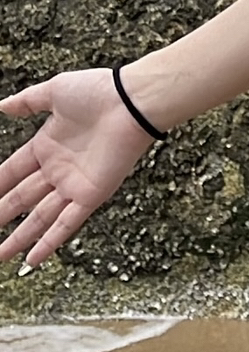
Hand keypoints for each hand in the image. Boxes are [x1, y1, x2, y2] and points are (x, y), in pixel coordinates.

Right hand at [0, 68, 156, 268]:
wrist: (132, 103)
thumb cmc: (99, 92)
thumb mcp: (55, 91)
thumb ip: (28, 101)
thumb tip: (2, 106)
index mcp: (46, 146)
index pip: (12, 172)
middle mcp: (57, 170)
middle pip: (21, 200)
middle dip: (1, 216)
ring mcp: (73, 185)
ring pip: (39, 218)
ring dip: (19, 238)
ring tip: (0, 255)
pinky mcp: (90, 196)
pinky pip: (66, 225)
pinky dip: (49, 242)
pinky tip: (32, 259)